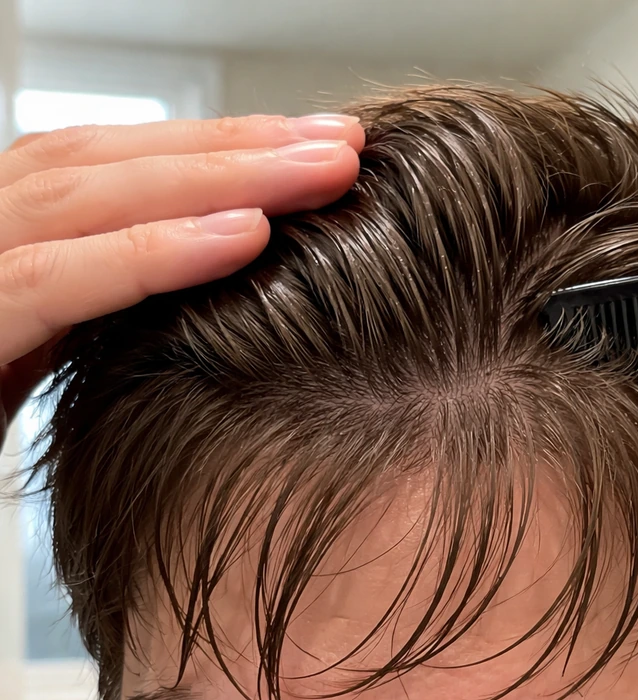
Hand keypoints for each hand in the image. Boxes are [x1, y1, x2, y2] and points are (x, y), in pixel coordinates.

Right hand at [0, 114, 364, 441]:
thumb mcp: (48, 354)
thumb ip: (112, 306)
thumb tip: (228, 277)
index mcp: (6, 246)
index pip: (110, 170)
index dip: (213, 149)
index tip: (315, 151)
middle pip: (108, 164)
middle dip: (232, 147)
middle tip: (341, 145)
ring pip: (82, 198)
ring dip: (213, 177)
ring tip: (318, 171)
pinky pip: (50, 282)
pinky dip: (148, 253)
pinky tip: (241, 238)